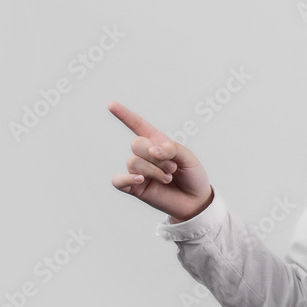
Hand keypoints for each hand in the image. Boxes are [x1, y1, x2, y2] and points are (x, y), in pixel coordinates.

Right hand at [108, 101, 212, 222]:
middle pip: (136, 144)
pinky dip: (128, 178)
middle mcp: (145, 155)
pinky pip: (118, 181)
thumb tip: (153, 150)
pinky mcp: (134, 188)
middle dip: (156, 156)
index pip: (138, 125)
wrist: (195, 201)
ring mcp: (138, 171)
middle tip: (173, 168)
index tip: (111, 105)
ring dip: (154, 170)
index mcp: (157, 142)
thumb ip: (172, 148)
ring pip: (134, 162)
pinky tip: (140, 180)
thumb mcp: (188, 157)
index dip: (124, 115)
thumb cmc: (192, 176)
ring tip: (169, 178)